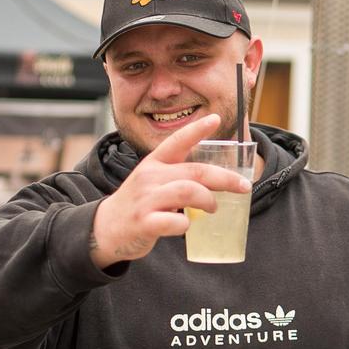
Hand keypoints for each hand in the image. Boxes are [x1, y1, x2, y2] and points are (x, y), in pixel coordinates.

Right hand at [89, 113, 250, 267]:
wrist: (105, 229)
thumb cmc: (137, 204)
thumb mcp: (152, 181)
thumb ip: (177, 176)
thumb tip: (214, 178)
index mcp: (153, 163)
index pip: (177, 141)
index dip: (197, 129)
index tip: (216, 119)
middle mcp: (149, 177)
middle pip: (195, 171)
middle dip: (225, 178)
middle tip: (243, 186)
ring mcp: (146, 200)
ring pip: (188, 191)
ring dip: (208, 200)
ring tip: (213, 208)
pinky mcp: (145, 223)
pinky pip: (176, 221)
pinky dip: (186, 225)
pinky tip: (185, 225)